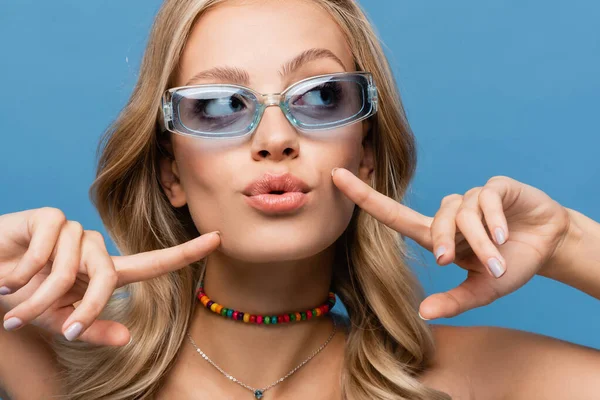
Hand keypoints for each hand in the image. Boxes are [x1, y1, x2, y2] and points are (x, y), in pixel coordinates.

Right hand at [0, 207, 220, 345]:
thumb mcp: (57, 321)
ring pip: (71, 267)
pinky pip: (48, 249)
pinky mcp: (51, 217)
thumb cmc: (24, 296)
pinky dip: (24, 270)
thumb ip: (91, 327)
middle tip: (50, 326)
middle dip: (81, 307)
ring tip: (13, 295)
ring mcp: (75, 231)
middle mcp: (96, 249)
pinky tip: (8, 273)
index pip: (153, 262)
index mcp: (104, 273)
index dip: (186, 252)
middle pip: (109, 277)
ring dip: (38, 294)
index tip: (219, 239)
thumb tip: (128, 337)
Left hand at [331, 168, 570, 319]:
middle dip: (446, 243)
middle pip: (435, 221)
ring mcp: (472, 198)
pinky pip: (486, 199)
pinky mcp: (495, 187)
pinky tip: (507, 235)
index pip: (394, 215)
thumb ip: (455, 301)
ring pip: (464, 213)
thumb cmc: (511, 266)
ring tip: (499, 260)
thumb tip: (422, 312)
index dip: (364, 196)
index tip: (337, 177)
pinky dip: (496, 221)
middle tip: (454, 263)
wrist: (548, 247)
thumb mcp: (483, 290)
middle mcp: (451, 214)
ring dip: (481, 241)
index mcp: (438, 236)